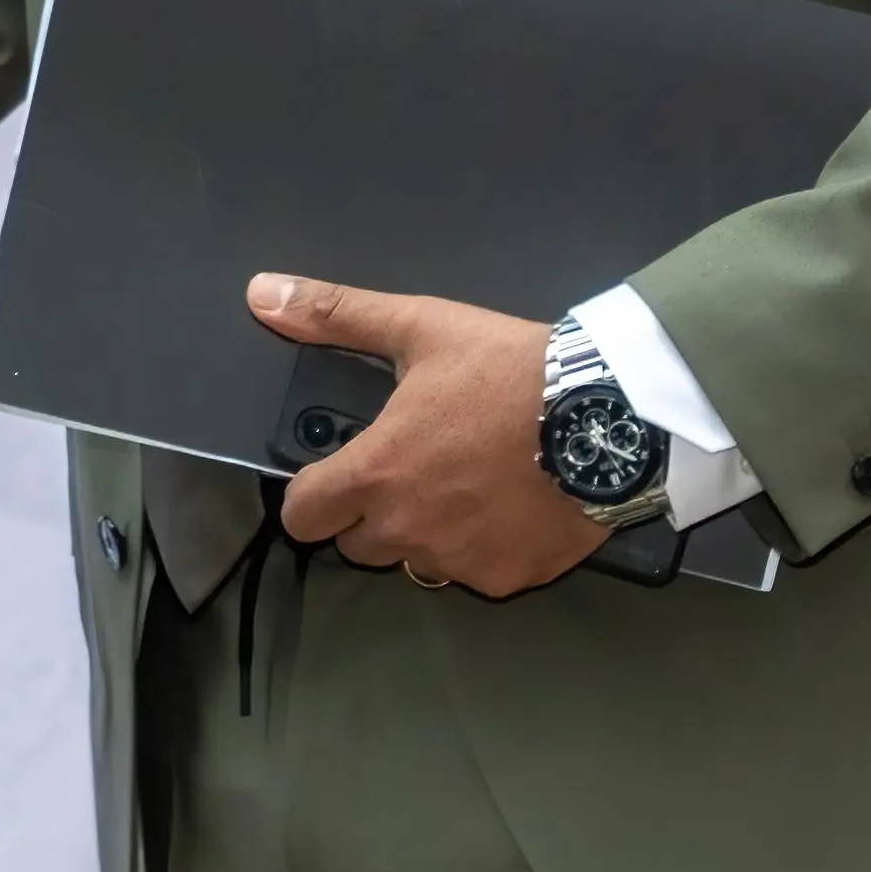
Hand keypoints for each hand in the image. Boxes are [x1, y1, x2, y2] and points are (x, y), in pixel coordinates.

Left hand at [255, 275, 607, 598]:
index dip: (314, 496)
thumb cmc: (508, 368)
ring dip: (429, 532)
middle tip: (420, 467)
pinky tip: (513, 505)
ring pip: (419, 560)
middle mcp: (408, 530)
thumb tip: (259, 293)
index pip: (302, 518)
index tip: (339, 475)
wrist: (611, 411)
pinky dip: (486, 547)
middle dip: (376, 512)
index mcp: (376, 474)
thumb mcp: (421, 326)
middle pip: (360, 544)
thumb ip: (336, 314)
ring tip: (471, 483)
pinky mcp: (511, 578)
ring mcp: (461, 561)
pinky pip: (478, 572)